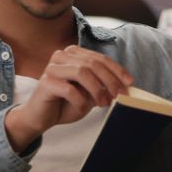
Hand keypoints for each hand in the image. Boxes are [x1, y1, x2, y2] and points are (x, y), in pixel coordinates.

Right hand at [5, 46, 132, 151]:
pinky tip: (82, 108)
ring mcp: (52, 67)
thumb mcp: (89, 93)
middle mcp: (62, 56)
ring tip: (103, 103)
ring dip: (97, 89)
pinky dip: (80, 100)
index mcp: (74, 54)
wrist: (41, 117)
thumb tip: (125, 86)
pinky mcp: (46, 82)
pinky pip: (69, 89)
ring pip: (82, 72)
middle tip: (119, 96)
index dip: (117, 70)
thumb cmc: (65, 103)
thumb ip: (103, 86)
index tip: (129, 83)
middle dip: (110, 80)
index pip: (100, 58)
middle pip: (93, 64)